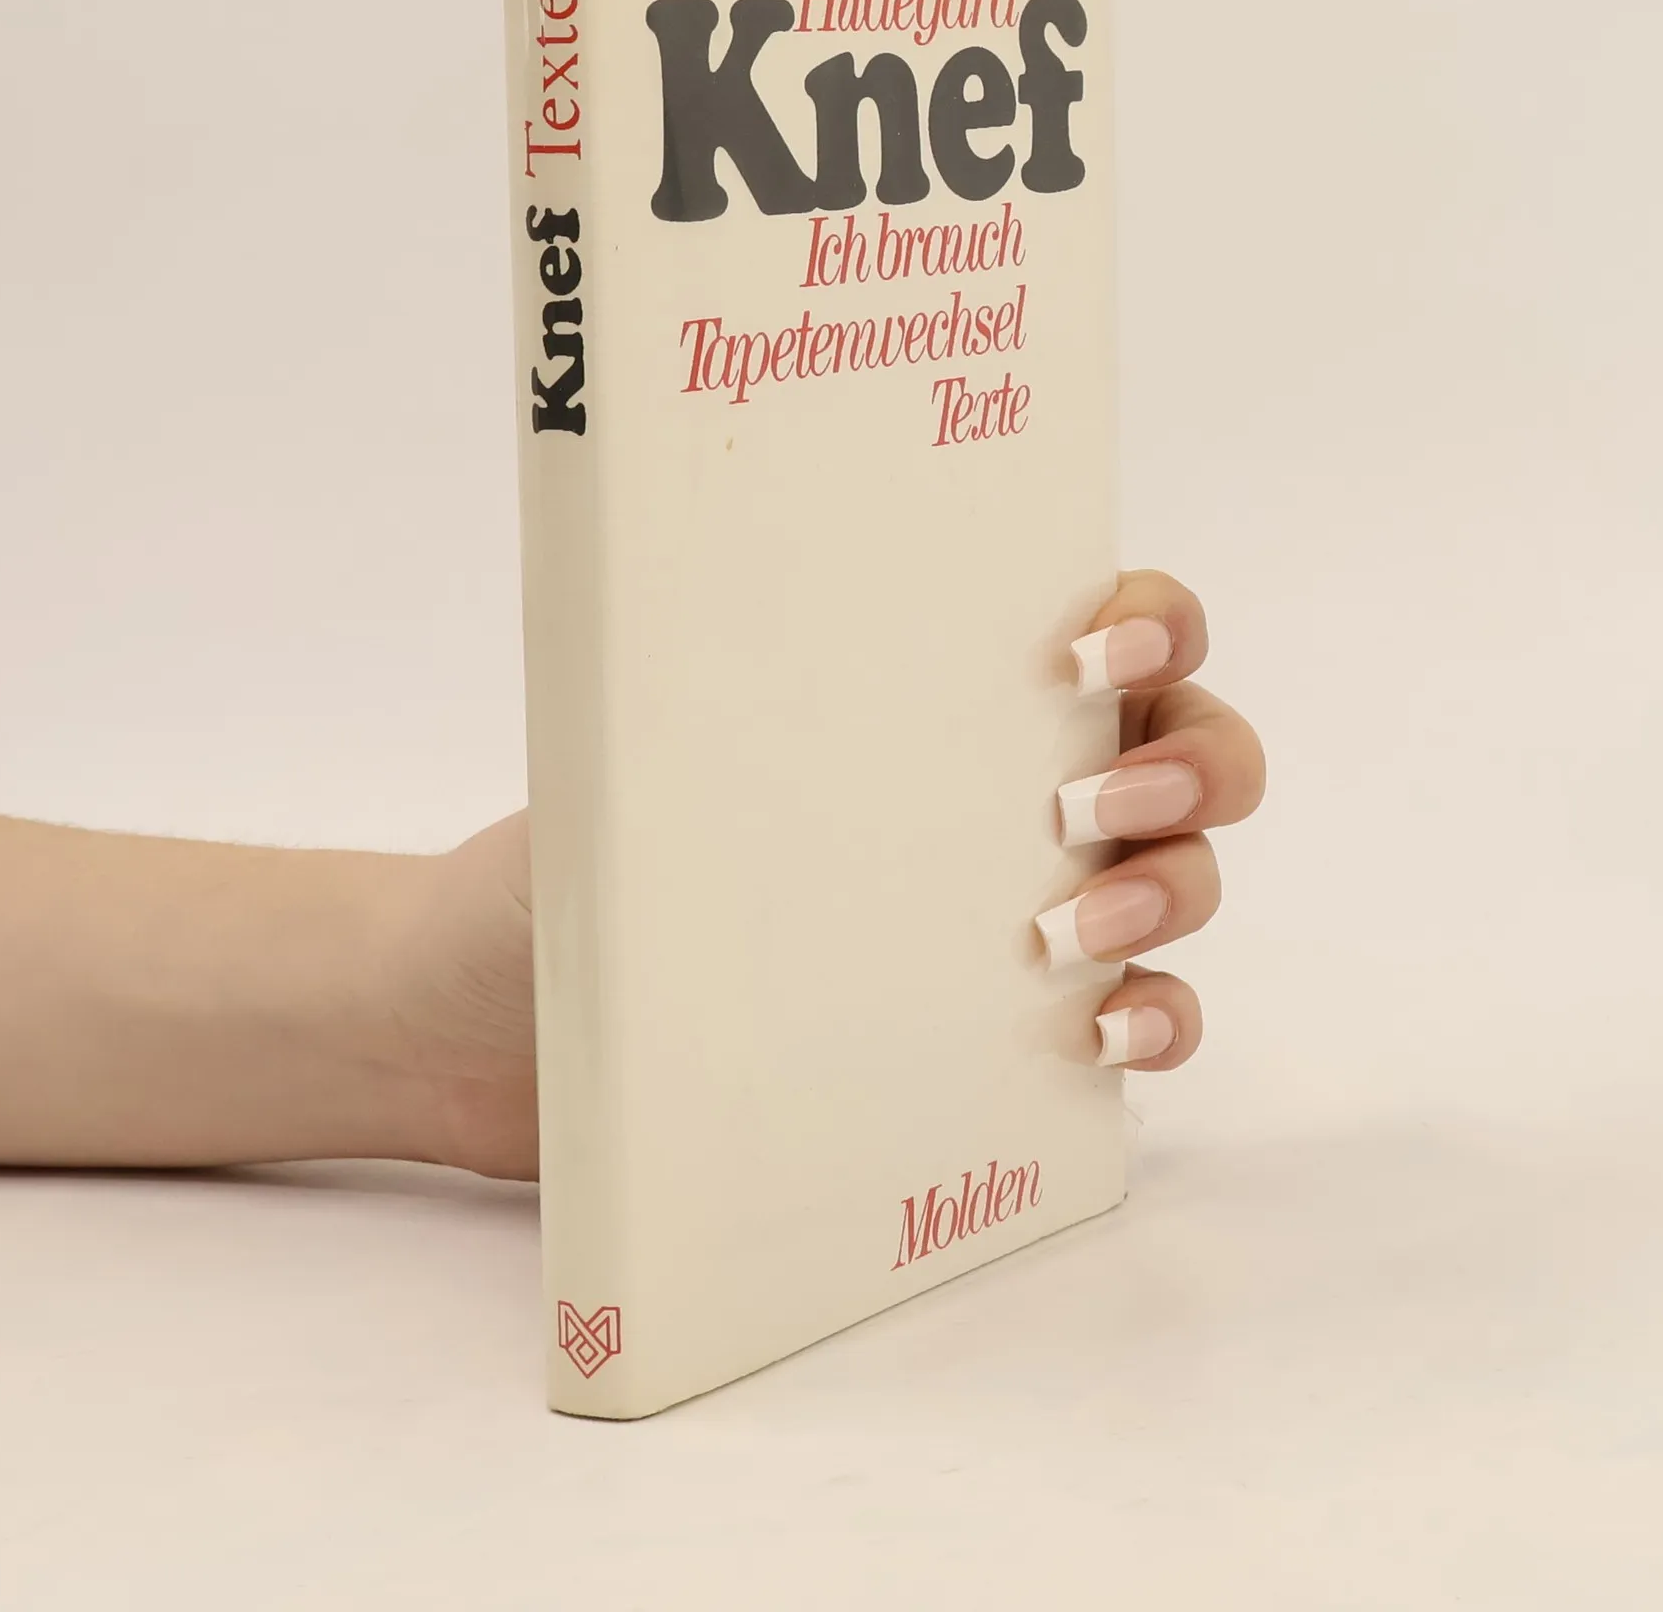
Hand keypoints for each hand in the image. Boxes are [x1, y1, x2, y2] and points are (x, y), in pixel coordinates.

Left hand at [391, 569, 1264, 1177]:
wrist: (474, 1030)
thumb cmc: (543, 875)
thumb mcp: (619, 768)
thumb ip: (709, 714)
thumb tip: (764, 652)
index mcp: (926, 696)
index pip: (1106, 625)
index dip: (1149, 622)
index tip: (1084, 654)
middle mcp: (994, 792)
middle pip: (1188, 749)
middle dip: (1187, 764)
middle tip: (1088, 803)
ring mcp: (1010, 913)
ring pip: (1184, 881)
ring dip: (1169, 891)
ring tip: (1066, 930)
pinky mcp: (998, 1039)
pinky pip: (1142, 1020)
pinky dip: (1158, 1021)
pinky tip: (1102, 1032)